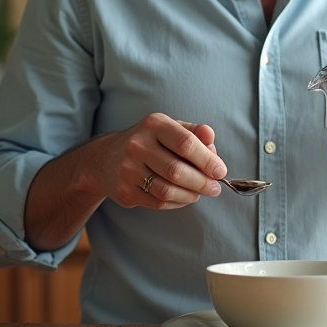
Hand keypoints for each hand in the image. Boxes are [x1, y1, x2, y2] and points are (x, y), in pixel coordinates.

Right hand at [97, 115, 227, 209]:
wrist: (105, 158)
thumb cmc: (149, 142)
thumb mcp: (170, 128)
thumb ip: (194, 132)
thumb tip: (211, 138)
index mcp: (154, 124)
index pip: (186, 143)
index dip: (207, 160)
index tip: (220, 171)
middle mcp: (137, 144)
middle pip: (177, 170)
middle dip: (202, 182)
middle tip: (214, 188)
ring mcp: (128, 169)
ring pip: (167, 190)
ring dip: (190, 195)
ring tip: (200, 193)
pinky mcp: (125, 190)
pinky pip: (158, 202)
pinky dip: (177, 203)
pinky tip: (183, 197)